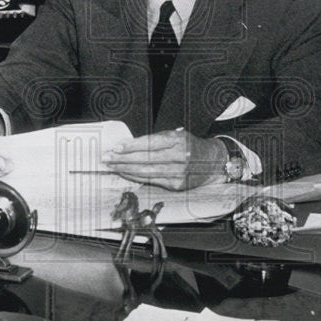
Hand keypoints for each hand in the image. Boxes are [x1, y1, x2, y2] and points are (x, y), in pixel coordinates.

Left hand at [101, 129, 227, 190]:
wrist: (212, 160)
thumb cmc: (190, 146)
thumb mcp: (177, 135)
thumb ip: (156, 140)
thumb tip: (128, 146)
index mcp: (179, 140)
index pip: (150, 144)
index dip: (131, 146)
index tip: (116, 147)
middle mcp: (179, 157)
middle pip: (145, 159)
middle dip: (123, 159)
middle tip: (107, 158)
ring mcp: (179, 173)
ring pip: (146, 172)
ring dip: (126, 170)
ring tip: (112, 166)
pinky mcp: (177, 185)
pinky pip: (152, 181)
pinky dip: (137, 177)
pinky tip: (126, 174)